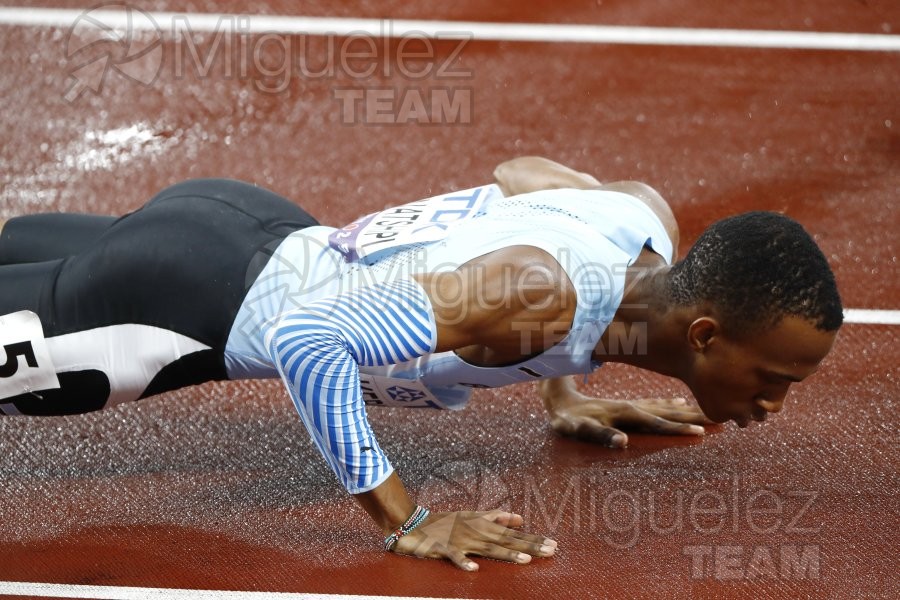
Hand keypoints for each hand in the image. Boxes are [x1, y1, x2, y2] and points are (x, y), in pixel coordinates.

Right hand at [392, 509, 556, 570]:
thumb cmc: (445, 522)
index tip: (553, 543)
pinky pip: (454, 557)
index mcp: (482, 524)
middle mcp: (475, 531)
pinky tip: (474, 569)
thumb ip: (495, 516)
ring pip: (486, 548)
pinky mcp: (443, 549)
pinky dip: (463, 563)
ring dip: (505, 553)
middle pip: (506, 539)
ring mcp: (460, 540)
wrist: (414, 524)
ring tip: (525, 559)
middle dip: (529, 544)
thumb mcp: (471, 516)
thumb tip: (518, 517)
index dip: (532, 538)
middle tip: (551, 550)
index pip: (512, 533)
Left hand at [540, 377, 711, 447]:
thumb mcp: (577, 429)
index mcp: (625, 413)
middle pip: (668, 413)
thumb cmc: (567, 419)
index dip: (678, 429)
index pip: (657, 423)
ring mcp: (631, 404)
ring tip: (709, 413)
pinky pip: (655, 404)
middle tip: (722, 421)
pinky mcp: (627, 405)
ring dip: (687, 411)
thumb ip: (600, 435)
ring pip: (665, 407)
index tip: (702, 433)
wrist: (557, 396)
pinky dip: (670, 404)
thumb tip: (622, 443)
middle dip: (694, 418)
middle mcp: (632, 407)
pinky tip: (681, 402)